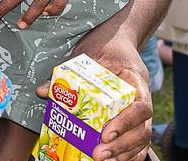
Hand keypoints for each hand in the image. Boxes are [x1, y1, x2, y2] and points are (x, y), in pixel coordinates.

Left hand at [34, 33, 153, 160]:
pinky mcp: (133, 117)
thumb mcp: (87, 54)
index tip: (106, 134)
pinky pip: (138, 140)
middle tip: (98, 154)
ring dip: (124, 153)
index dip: (126, 123)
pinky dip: (129, 154)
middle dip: (121, 146)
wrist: (119, 38)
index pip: (141, 107)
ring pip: (142, 138)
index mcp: (136, 81)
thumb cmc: (106, 45)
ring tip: (101, 160)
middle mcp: (143, 97)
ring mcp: (140, 109)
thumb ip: (68, 72)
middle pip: (143, 129)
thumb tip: (44, 91)